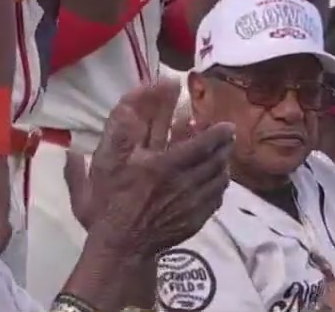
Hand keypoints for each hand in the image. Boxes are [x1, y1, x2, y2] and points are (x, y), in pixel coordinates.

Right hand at [83, 78, 233, 256]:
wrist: (122, 245)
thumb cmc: (111, 202)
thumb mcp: (106, 162)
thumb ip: (118, 128)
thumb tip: (138, 89)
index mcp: (165, 166)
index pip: (203, 145)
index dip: (218, 133)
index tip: (227, 125)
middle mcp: (185, 184)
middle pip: (216, 160)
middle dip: (225, 146)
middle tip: (228, 137)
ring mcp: (193, 204)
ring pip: (220, 179)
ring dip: (224, 164)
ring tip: (224, 155)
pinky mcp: (196, 220)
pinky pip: (217, 198)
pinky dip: (220, 185)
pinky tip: (216, 181)